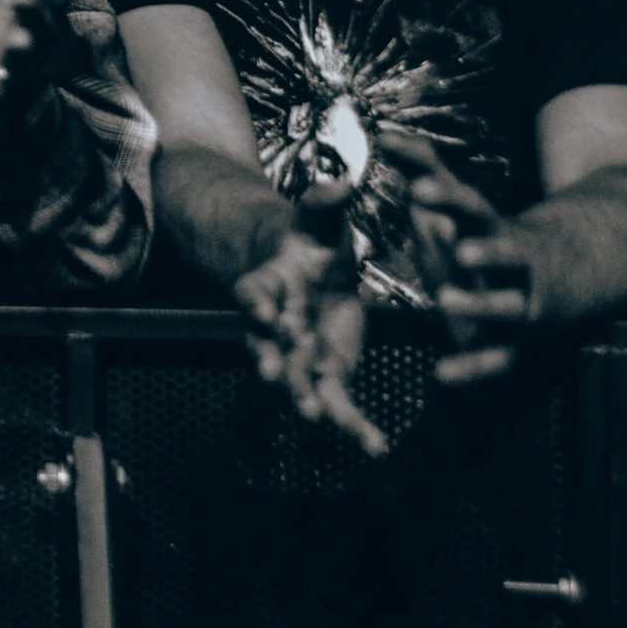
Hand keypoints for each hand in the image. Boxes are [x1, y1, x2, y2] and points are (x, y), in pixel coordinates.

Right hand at [232, 181, 387, 456]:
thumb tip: (343, 180)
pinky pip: (338, 402)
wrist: (309, 268)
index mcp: (266, 283)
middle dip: (272, 362)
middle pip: (266, 347)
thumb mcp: (317, 217)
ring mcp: (299, 352)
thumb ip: (325, 202)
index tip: (266, 315)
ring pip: (298, 381)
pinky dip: (354, 426)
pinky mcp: (327, 371)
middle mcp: (275, 325)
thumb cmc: (309, 240)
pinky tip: (374, 447)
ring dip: (305, 399)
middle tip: (276, 377)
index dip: (257, 306)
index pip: (252, 295)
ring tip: (317, 419)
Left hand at [383, 132, 539, 385]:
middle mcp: (513, 265)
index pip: (472, 206)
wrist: (570, 273)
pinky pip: (500, 360)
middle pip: (501, 252)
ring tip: (445, 301)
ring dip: (480, 305)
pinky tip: (440, 376)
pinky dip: (472, 369)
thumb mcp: (462, 207)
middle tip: (455, 245)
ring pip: (508, 305)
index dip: (446, 196)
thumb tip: (385, 135)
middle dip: (482, 249)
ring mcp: (523, 303)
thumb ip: (425, 172)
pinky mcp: (523, 342)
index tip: (418, 186)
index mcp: (491, 230)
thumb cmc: (493, 238)